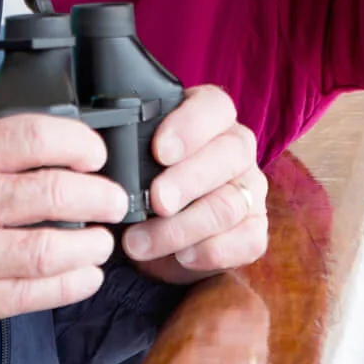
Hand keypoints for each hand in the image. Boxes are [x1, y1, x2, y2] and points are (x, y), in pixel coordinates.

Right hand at [0, 115, 130, 339]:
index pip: (34, 138)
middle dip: (99, 198)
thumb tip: (35, 155)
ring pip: (50, 251)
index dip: (79, 143)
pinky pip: (28, 297)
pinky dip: (65, 286)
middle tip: (113, 200)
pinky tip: (82, 277)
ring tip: (102, 242)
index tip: (95, 152)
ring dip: (90, 246)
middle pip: (57, 196)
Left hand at [123, 85, 266, 284]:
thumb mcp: (133, 158)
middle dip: (188, 180)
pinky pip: (248, 239)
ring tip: (141, 242)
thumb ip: (128, 148)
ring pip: (230, 203)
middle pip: (229, 153)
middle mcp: (237, 147)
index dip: (190, 126)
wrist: (156, 233)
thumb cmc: (143, 182)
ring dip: (183, 227)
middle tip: (156, 201)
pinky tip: (182, 256)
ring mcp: (250, 188)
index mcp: (210, 117)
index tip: (160, 151)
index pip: (214, 107)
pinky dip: (212, 251)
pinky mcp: (254, 227)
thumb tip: (109, 152)